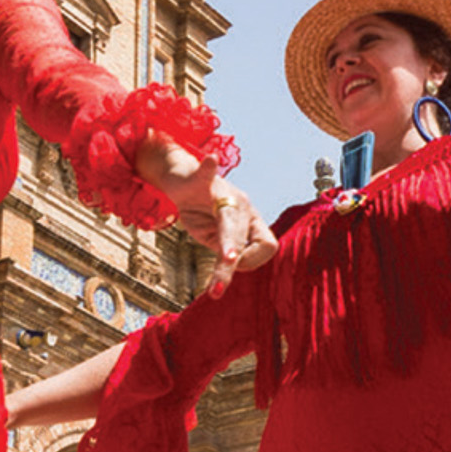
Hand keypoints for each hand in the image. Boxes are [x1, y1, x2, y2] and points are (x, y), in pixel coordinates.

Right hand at [139, 142, 277, 296]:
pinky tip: (211, 162)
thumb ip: (227, 249)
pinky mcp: (200, 179)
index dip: (252, 262)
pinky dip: (207, 168)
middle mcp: (242, 205)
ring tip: (220, 271)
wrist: (183, 179)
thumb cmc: (201, 210)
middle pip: (243, 240)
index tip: (232, 268)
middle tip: (218, 290)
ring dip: (226, 246)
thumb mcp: (214, 235)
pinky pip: (205, 173)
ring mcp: (223, 191)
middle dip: (231, 266)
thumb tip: (237, 265)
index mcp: (250, 220)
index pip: (267, 245)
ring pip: (228, 222)